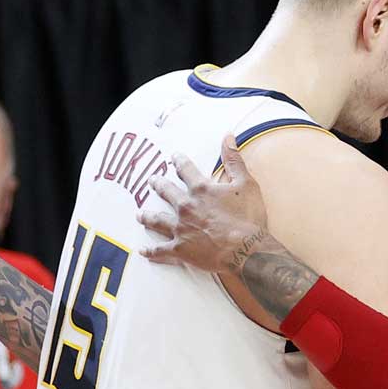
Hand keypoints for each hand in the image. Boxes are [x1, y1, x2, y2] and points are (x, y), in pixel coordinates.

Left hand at [137, 135, 271, 272]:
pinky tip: (143, 250)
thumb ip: (234, 160)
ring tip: (139, 215)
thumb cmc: (248, 218)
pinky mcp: (180, 250)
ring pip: (157, 220)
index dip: (179, 161)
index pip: (185, 169)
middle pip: (166, 192)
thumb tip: (227, 136)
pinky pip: (160, 251)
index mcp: (201, 190)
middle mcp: (186, 207)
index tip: (173, 157)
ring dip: (147, 217)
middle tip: (151, 181)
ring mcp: (180, 229)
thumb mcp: (246, 184)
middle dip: (158, 185)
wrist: (246, 250)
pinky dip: (151, 251)